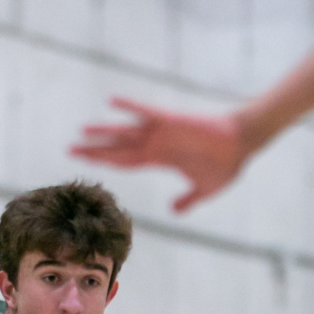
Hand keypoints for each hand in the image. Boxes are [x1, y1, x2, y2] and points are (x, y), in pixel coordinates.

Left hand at [70, 97, 249, 212]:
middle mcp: (155, 144)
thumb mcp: (203, 189)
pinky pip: (146, 111)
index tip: (84, 164)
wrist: (243, 143)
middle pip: (117, 148)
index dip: (104, 162)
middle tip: (69, 150)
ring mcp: (162, 132)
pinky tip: (111, 101)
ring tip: (80, 131)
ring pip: (125, 131)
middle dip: (94, 151)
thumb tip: (174, 211)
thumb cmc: (226, 164)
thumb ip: (187, 200)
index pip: (124, 162)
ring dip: (103, 132)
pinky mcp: (172, 121)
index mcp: (160, 158)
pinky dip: (129, 106)